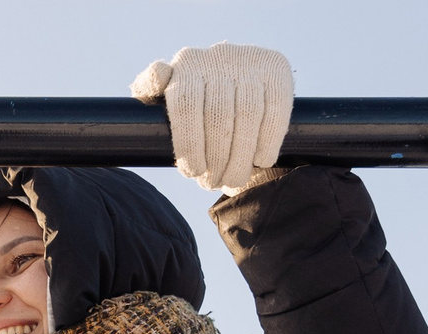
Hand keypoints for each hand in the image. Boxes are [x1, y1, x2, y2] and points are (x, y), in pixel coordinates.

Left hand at [131, 42, 293, 195]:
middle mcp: (219, 55)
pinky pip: (276, 110)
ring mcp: (250, 60)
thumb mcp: (163, 94)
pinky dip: (268, 140)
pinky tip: (260, 161)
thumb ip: (150, 87)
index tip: (192, 172)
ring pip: (248, 115)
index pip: (186, 105)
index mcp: (187, 63)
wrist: (235, 83)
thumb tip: (155, 79)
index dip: (189, 144)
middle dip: (216, 158)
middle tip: (213, 183)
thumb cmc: (190, 101)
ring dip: (241, 156)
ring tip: (233, 179)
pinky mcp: (277, 68)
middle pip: (218, 115)